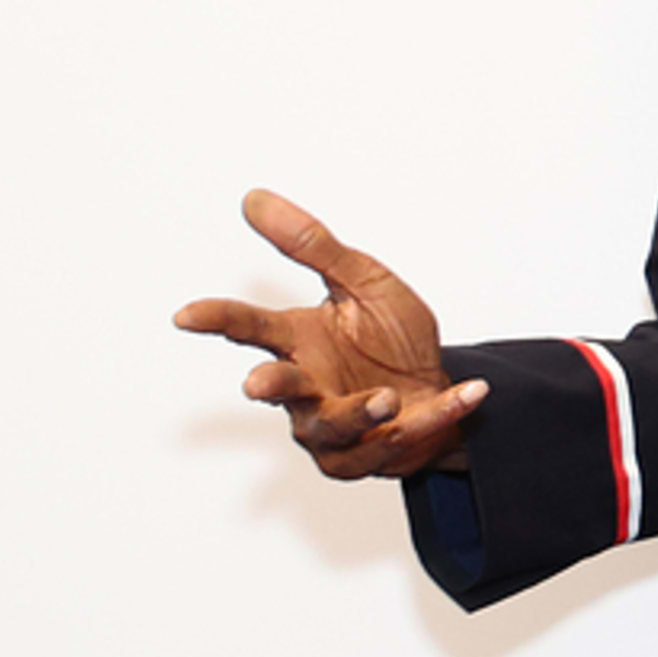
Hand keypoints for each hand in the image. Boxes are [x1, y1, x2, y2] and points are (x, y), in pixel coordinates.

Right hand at [173, 189, 486, 479]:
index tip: (186, 316)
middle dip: (271, 385)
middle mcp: (306, 387)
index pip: (250, 326)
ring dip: (360, 412)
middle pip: (278, 388)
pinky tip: (470, 394)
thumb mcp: (363, 282)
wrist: (439, 387)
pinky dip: (438, 415)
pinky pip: (401, 439)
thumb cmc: (392, 339)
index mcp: (299, 341)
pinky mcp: (365, 457)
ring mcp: (332, 427)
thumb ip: (313, 246)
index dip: (217, 320)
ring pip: (334, 426)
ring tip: (386, 398)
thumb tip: (255, 199)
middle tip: (259, 382)